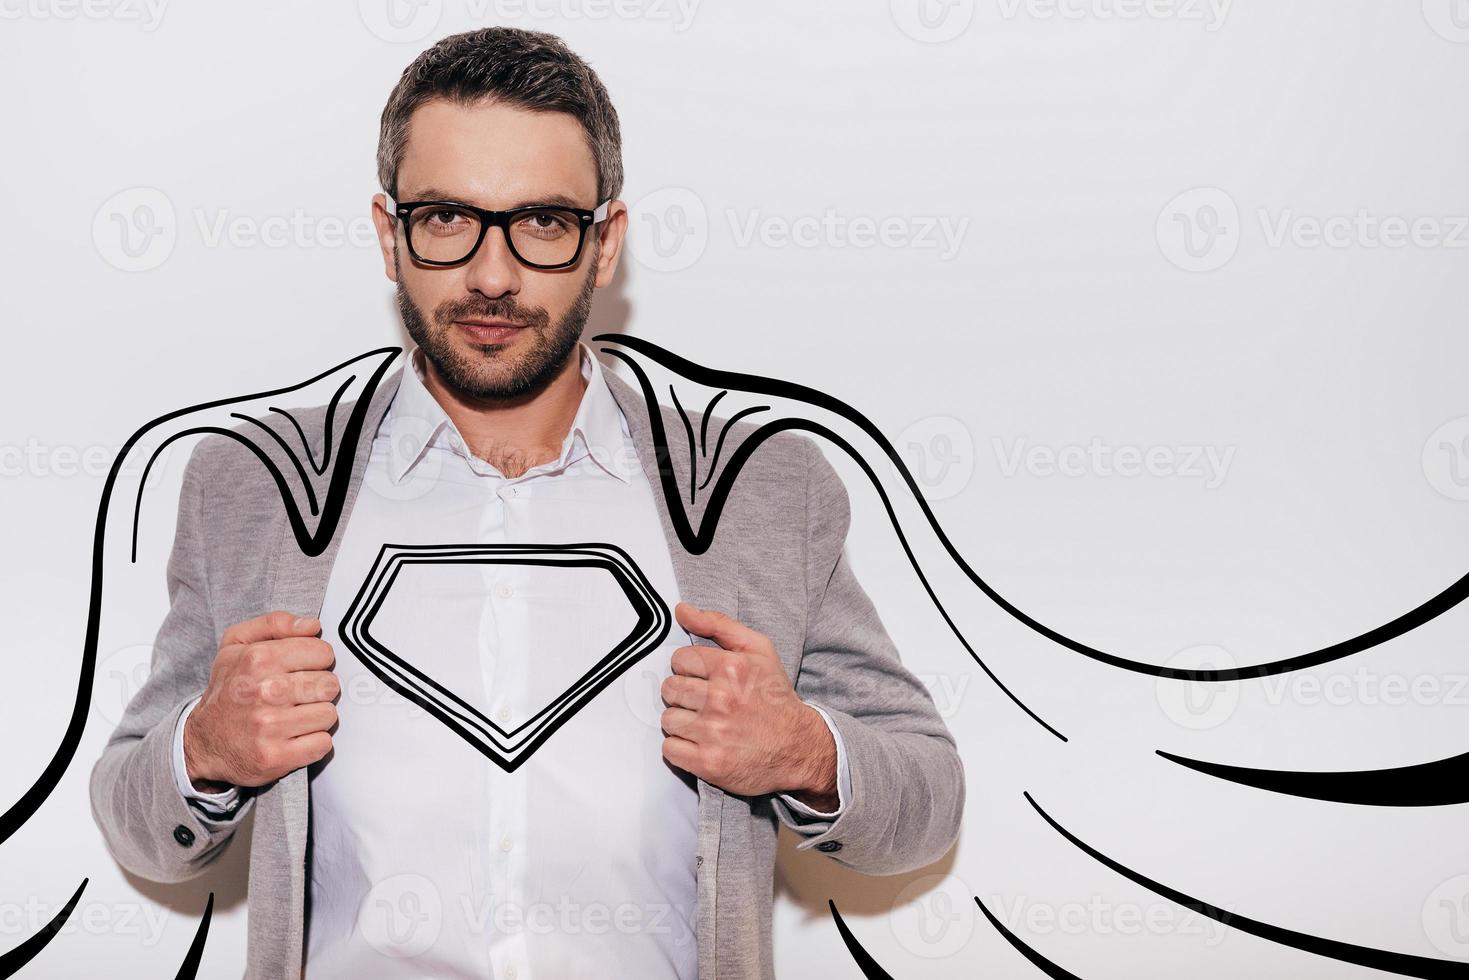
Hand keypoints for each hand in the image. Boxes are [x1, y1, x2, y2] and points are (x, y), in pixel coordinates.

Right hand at [183, 610, 339, 789]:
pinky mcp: (276, 757)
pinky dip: (313, 742)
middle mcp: (264, 691)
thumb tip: (313, 626)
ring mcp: (270, 727)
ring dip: (316, 716)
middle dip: (318, 690)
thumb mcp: (236, 644)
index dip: (316, 661)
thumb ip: (275, 624)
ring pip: (329, 715)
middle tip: (297, 696)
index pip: (323, 652)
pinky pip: (322, 744)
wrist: (203, 742)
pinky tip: (294, 737)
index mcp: (258, 659)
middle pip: (330, 685)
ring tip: (294, 716)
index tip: (302, 670)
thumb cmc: (228, 689)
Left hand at [659, 602, 837, 804]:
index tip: (705, 679)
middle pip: (669, 689)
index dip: (690, 669)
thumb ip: (718, 624)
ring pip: (667, 720)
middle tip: (706, 703)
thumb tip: (681, 610)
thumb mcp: (758, 650)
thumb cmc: (775, 698)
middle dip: (685, 696)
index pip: (679, 659)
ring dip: (683, 723)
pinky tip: (702, 743)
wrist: (798, 747)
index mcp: (731, 667)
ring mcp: (713, 733)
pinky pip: (670, 749)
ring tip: (706, 724)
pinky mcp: (708, 763)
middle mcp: (721, 699)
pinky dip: (682, 749)